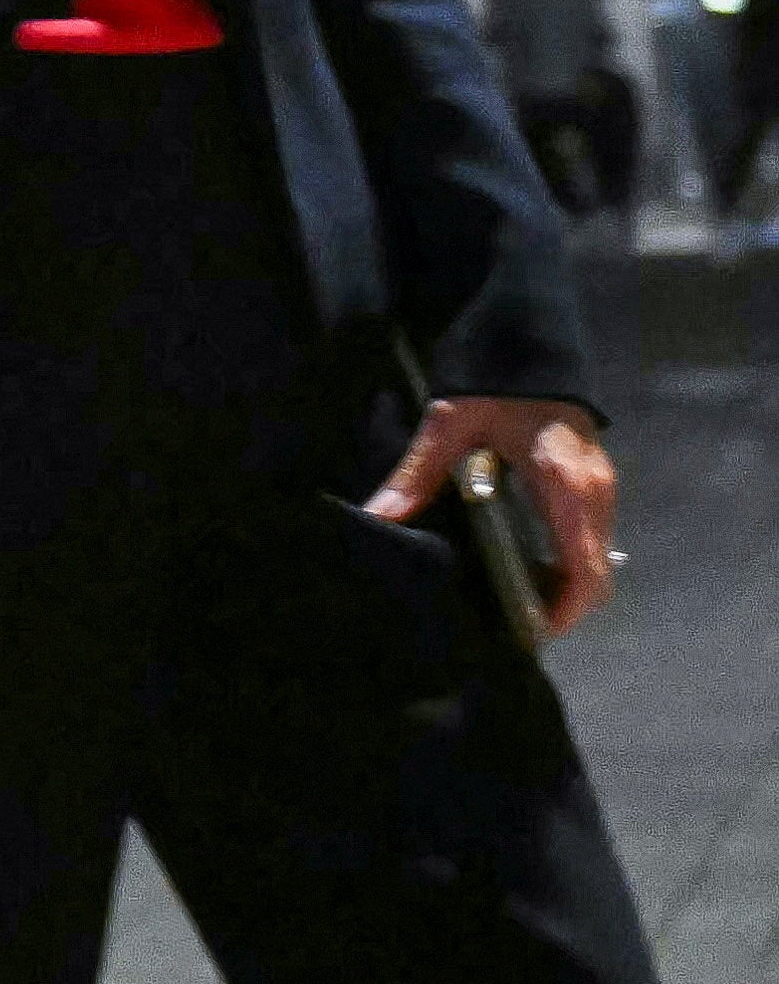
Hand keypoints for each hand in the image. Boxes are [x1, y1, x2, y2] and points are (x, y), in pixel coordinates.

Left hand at [365, 396, 621, 638]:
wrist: (532, 350)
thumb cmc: (496, 386)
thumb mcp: (451, 424)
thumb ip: (418, 471)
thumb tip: (381, 514)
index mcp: (566, 486)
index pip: (583, 568)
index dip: (563, 610)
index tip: (529, 633)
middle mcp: (595, 497)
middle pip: (595, 576)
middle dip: (562, 609)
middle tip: (513, 628)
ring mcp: (602, 492)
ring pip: (597, 561)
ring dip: (566, 590)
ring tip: (517, 607)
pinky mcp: (594, 487)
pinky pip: (590, 542)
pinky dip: (569, 566)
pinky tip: (530, 572)